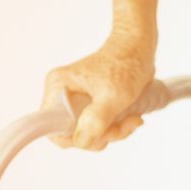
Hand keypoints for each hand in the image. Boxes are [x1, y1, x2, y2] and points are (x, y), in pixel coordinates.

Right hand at [40, 32, 155, 150]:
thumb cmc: (126, 65)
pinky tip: (131, 117)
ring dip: (114, 131)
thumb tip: (81, 141)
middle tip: (124, 126)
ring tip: (133, 118)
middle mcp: (63, 94)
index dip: (72, 139)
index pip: (50, 127)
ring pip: (89, 132)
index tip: (98, 136)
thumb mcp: (114, 96)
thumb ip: (97, 120)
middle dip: (102, 135)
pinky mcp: (91, 104)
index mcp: (58, 87)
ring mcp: (77, 100)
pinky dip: (116, 126)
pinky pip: (99, 125)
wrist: (140, 48)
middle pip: (73, 133)